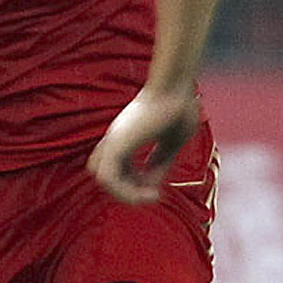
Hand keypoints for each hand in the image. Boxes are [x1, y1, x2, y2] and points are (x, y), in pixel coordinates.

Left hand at [89, 87, 200, 203]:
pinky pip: (107, 178)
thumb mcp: (172, 141)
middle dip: (127, 191)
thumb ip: (161, 160)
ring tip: (152, 195)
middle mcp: (116, 139)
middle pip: (105, 174)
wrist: (175, 87)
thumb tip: (154, 182)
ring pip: (104, 179)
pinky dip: (125, 192)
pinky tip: (150, 192)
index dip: (134, 183)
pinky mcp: (116, 144)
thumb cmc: (179, 106)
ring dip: (126, 194)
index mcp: (126, 136)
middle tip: (154, 194)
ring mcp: (114, 140)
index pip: (117, 167)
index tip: (158, 187)